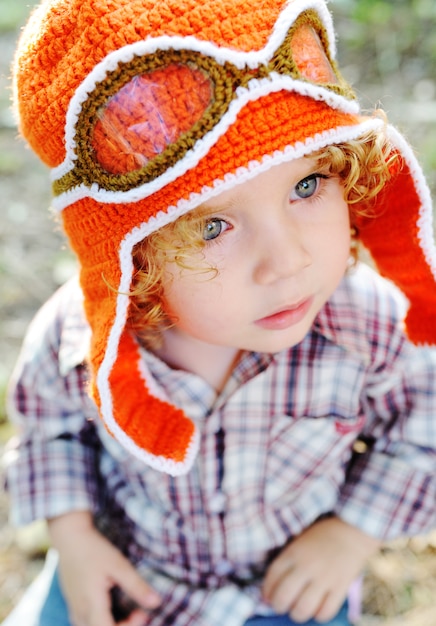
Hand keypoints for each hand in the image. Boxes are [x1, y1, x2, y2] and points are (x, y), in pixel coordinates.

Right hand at [48, 511, 160, 625]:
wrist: (69, 537)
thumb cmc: (94, 550)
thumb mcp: (119, 565)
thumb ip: (136, 586)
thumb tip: (157, 603)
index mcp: (91, 605)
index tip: (142, 613)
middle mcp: (80, 612)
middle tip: (138, 613)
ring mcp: (74, 609)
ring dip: (111, 625)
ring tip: (126, 612)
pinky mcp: (73, 604)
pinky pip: (86, 623)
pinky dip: (102, 621)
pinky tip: (111, 608)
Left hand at [262, 517, 380, 623]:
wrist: (352, 531)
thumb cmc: (322, 536)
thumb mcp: (300, 541)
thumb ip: (288, 560)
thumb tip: (273, 587)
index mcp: (294, 552)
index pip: (273, 577)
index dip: (267, 591)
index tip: (267, 597)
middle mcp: (306, 566)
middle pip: (284, 596)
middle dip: (278, 606)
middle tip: (281, 606)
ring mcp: (324, 578)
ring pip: (303, 609)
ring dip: (297, 614)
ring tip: (298, 610)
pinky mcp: (340, 587)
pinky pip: (326, 612)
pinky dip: (319, 616)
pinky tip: (317, 610)